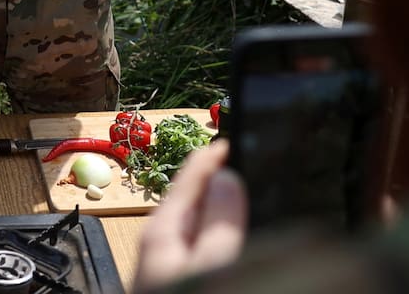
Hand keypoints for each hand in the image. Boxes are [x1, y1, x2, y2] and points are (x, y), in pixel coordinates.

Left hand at [134, 141, 246, 292]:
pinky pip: (199, 240)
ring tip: (247, 192)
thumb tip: (226, 179)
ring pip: (198, 219)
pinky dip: (217, 229)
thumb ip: (217, 225)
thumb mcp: (207, 266)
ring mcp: (166, 258)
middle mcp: (159, 239)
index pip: (189, 177)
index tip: (239, 136)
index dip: (216, 155)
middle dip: (220, 179)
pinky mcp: (175, 272)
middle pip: (193, 195)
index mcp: (162, 229)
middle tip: (249, 162)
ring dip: (220, 205)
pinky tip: (232, 234)